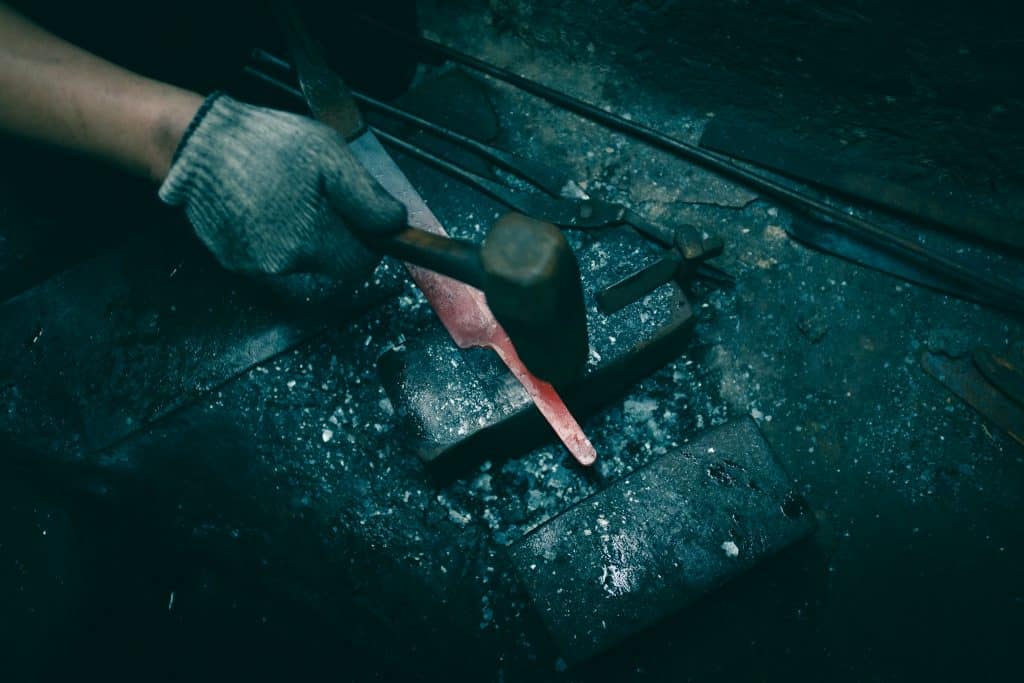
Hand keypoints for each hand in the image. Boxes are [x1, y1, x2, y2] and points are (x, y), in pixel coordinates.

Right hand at [159, 93, 406, 284]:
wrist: (197, 143)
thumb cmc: (267, 144)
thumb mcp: (330, 157)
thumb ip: (367, 197)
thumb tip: (396, 226)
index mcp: (312, 240)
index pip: (360, 265)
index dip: (366, 242)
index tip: (357, 217)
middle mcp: (282, 263)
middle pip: (329, 261)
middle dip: (331, 233)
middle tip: (315, 194)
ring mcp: (254, 265)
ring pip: (299, 257)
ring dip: (300, 232)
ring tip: (282, 191)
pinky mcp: (232, 260)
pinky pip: (267, 254)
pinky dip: (270, 233)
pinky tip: (259, 202)